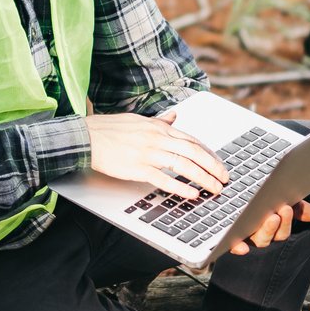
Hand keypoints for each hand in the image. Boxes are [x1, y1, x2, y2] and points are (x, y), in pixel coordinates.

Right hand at [86, 110, 227, 198]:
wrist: (85, 137)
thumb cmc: (109, 129)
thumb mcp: (138, 120)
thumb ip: (159, 121)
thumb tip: (174, 116)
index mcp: (158, 127)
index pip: (191, 139)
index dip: (209, 153)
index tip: (219, 164)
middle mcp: (156, 138)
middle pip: (193, 152)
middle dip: (212, 166)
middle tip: (224, 179)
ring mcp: (147, 153)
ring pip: (183, 165)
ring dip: (203, 178)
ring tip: (214, 189)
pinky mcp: (137, 168)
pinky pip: (163, 179)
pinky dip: (180, 187)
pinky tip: (191, 194)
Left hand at [228, 197, 309, 254]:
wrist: (236, 193)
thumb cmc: (261, 198)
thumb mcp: (279, 199)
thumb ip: (296, 207)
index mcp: (272, 230)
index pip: (282, 232)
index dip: (285, 223)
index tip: (287, 208)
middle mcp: (259, 237)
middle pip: (270, 238)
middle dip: (276, 225)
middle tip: (281, 210)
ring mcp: (244, 238)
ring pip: (257, 241)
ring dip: (265, 231)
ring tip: (269, 218)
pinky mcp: (230, 238)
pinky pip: (233, 247)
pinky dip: (238, 248)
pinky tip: (242, 247)